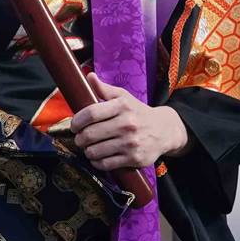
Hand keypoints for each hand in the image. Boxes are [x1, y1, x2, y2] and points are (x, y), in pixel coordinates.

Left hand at [71, 73, 187, 170]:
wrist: (164, 131)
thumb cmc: (139, 113)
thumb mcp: (124, 98)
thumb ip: (105, 89)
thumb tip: (88, 76)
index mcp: (122, 106)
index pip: (91, 113)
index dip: (77, 121)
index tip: (74, 125)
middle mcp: (127, 124)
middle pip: (90, 134)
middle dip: (79, 138)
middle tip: (80, 139)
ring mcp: (131, 143)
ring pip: (95, 151)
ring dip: (87, 151)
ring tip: (89, 148)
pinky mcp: (134, 159)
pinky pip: (105, 164)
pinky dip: (97, 162)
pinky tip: (98, 157)